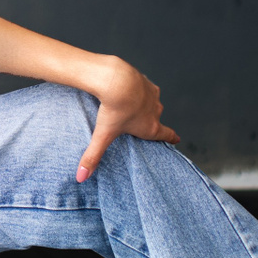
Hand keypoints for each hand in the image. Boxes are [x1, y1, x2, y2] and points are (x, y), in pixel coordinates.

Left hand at [76, 57, 179, 181]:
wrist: (117, 80)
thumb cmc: (114, 109)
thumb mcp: (103, 135)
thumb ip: (93, 156)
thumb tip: (81, 177)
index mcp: (150, 127)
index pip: (166, 134)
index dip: (171, 138)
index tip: (176, 139)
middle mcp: (156, 111)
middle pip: (156, 118)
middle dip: (149, 120)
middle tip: (138, 122)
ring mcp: (152, 95)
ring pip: (151, 102)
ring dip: (143, 104)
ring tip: (129, 104)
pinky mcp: (146, 81)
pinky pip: (144, 87)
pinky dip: (138, 89)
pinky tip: (127, 89)